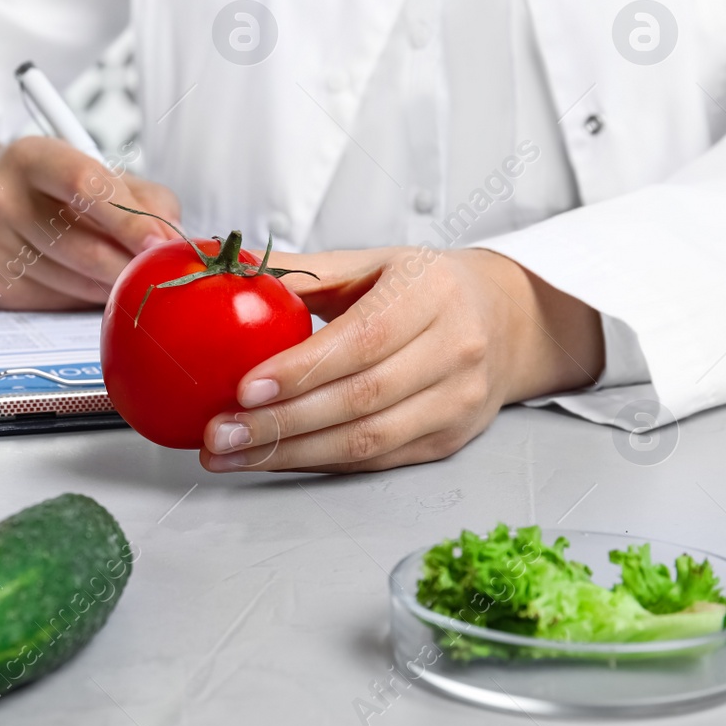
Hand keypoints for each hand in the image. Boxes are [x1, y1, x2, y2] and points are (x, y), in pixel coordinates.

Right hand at [0, 132, 180, 308]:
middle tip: (159, 275)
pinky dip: (82, 297)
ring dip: (111, 285)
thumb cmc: (41, 188)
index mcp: (29, 157)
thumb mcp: (87, 169)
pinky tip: (82, 281)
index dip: (130, 219)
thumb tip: (172, 239)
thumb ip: (140, 196)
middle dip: (131, 267)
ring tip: (122, 274)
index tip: (163, 243)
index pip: (86, 187)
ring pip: (75, 282)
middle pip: (84, 246)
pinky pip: (55, 301)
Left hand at [200, 246, 603, 472]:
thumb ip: (306, 272)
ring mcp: (458, 401)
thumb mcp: (373, 262)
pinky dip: (317, 463)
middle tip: (219, 432)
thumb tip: (230, 269)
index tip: (245, 388)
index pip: (363, 339)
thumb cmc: (425, 287)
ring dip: (290, 454)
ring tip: (230, 453)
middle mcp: (454, 349)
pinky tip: (272, 459)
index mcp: (432, 293)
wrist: (506, 320)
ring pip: (367, 440)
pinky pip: (376, 459)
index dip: (303, 370)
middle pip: (360, 399)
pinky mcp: (449, 439)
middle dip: (281, 423)